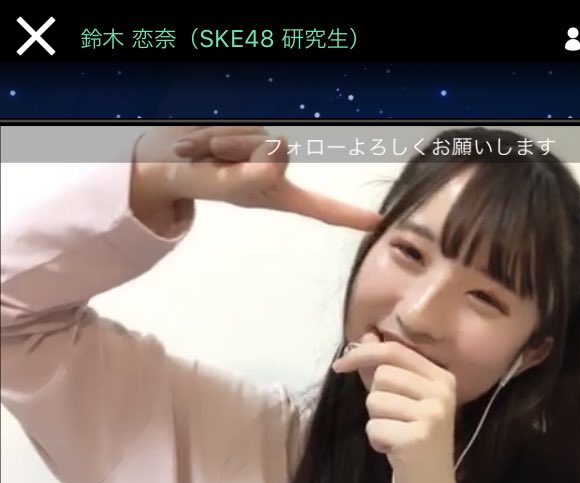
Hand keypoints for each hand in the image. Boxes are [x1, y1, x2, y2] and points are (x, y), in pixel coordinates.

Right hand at [131, 125, 380, 230]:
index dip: (347, 215)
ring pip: (253, 133)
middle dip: (237, 150)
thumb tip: (278, 159)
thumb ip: (246, 177)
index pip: (318, 206)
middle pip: (275, 150)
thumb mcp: (217, 185)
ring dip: (218, 141)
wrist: (162, 163)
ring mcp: (262, 146)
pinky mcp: (251, 129)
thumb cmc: (192, 181)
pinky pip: (237, 122)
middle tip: (210, 162)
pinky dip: (210, 133)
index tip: (377, 224)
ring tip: (199, 153)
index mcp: (274, 194)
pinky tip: (196, 142)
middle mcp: (274, 169)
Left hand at [332, 332, 458, 482]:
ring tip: (394, 433)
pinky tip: (393, 449)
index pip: (395, 351)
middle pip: (382, 375)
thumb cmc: (414, 437)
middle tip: (392, 418)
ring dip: (376, 420)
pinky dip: (376, 440)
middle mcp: (442, 391)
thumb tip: (366, 335)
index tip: (339, 364)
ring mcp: (432, 413)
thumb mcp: (404, 399)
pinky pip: (374, 426)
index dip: (363, 353)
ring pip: (375, 400)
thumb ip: (386, 368)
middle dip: (375, 398)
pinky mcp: (418, 436)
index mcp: (442, 377)